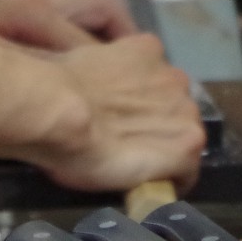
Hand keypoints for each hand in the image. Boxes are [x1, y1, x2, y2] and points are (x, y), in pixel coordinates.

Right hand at [27, 34, 204, 192]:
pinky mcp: (188, 143)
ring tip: (134, 169)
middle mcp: (172, 76)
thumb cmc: (53, 88)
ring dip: (163, 151)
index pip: (154, 81)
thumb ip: (96, 72)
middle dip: (155, 125)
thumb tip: (84, 87)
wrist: (58, 112)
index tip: (121, 120)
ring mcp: (184, 109)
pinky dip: (173, 181)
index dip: (139, 104)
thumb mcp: (76, 64)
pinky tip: (150, 190)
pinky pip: (188, 169)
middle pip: (174, 108)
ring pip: (183, 136)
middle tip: (124, 146)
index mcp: (146, 50)